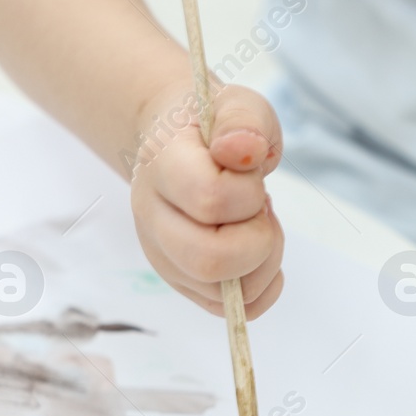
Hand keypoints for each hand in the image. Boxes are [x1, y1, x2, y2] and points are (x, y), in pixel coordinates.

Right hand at [129, 82, 284, 317]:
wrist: (179, 143)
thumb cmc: (213, 126)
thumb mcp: (236, 104)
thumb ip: (244, 121)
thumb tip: (243, 151)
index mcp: (161, 166)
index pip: (209, 199)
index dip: (248, 193)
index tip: (250, 173)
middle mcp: (152, 218)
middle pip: (209, 260)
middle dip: (259, 241)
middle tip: (262, 211)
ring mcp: (163, 257)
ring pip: (221, 293)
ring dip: (263, 264)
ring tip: (258, 226)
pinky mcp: (183, 282)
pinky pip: (231, 310)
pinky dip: (261, 290)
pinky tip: (261, 256)